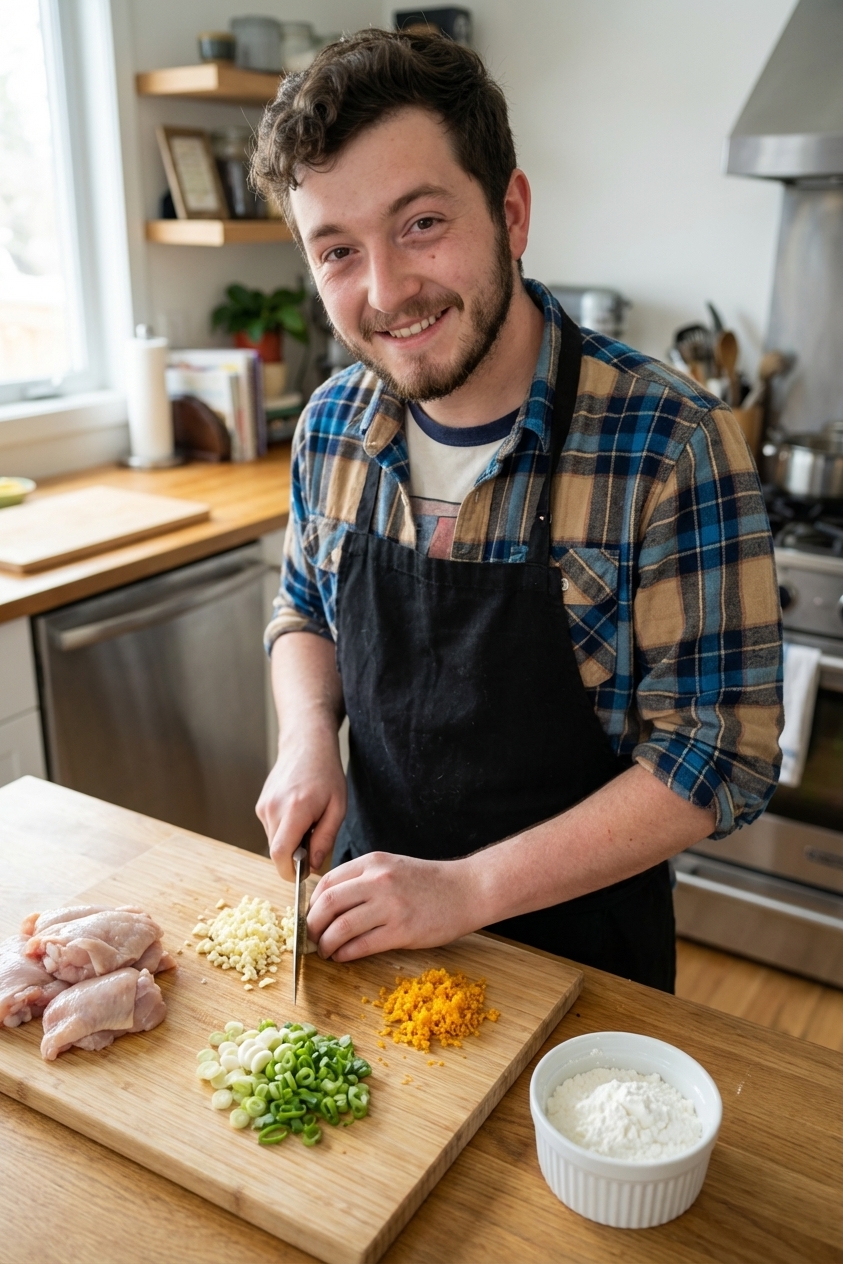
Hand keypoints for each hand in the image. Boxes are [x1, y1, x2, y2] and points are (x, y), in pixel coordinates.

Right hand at [256, 721, 346, 881]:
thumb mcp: (337, 808)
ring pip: (273, 841)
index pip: (281, 854)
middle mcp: (273, 809)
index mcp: (295, 810)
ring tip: (308, 823)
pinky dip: (284, 830)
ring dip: (290, 842)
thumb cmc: (327, 774)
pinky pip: (271, 829)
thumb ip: (325, 839)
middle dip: (294, 858)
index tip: (302, 877)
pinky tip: (298, 814)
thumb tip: (313, 867)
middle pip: (276, 851)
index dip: (289, 872)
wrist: (306, 746)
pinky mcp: (260, 805)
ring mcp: (263, 806)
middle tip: (314, 843)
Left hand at [306, 852, 480, 961]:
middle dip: (312, 925)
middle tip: (311, 938)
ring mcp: (390, 906)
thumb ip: (363, 881)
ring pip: (341, 927)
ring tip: (325, 951)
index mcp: (373, 863)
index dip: (311, 904)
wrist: (467, 890)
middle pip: (327, 904)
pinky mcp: (402, 930)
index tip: (311, 917)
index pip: (326, 882)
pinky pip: (362, 945)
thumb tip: (328, 905)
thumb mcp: (392, 868)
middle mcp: (378, 880)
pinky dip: (346, 954)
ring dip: (326, 944)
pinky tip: (343, 957)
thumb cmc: (429, 883)